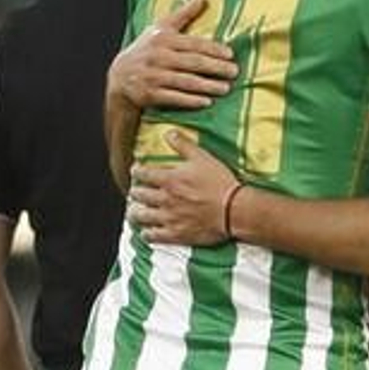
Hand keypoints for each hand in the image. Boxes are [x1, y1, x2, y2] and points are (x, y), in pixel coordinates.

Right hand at [108, 0, 236, 110]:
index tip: (230, 54)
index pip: (192, 44)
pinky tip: (206, 102)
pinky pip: (173, 98)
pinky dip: (190, 101)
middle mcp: (157, 57)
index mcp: (162, 39)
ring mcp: (152, 76)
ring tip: (225, 88)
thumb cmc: (147, 50)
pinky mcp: (148, 94)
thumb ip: (183, 15)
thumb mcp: (161, 29)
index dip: (212, 49)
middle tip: (234, 72)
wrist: (120, 76)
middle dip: (215, 68)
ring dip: (206, 86)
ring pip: (184, 82)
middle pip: (191, 63)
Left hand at [128, 131, 240, 245]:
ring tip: (134, 211)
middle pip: (138, 195)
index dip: (136, 171)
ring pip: (140, 216)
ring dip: (135, 212)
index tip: (136, 171)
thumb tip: (168, 133)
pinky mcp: (175, 234)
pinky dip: (146, 233)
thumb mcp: (203, 158)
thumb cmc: (220, 183)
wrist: (234, 210)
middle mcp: (164, 199)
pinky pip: (153, 236)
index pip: (142, 174)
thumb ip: (183, 145)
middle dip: (135, 191)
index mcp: (169, 179)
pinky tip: (146, 232)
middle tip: (135, 191)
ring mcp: (168, 218)